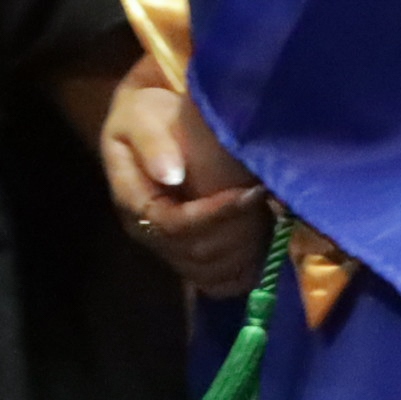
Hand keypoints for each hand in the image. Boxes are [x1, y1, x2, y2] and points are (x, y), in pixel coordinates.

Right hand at [100, 55, 269, 298]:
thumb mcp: (141, 117)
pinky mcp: (195, 260)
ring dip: (248, 248)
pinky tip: (263, 238)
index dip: (215, 215)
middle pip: (199, 253)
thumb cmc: (148, 119)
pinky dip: (248, 268)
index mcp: (133, 203)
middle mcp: (150, 236)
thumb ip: (152, 142)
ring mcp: (173, 252)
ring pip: (215, 273)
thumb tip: (170, 174)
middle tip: (265, 196)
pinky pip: (225, 282)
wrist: (154, 128)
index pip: (174, 225)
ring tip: (266, 212)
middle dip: (239, 229)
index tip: (249, 191)